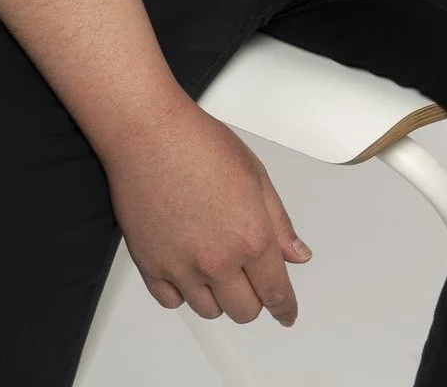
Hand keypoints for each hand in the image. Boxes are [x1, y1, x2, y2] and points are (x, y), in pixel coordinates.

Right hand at [102, 94, 312, 326]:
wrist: (149, 134)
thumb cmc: (198, 143)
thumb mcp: (255, 175)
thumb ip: (279, 222)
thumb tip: (297, 253)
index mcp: (251, 237)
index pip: (276, 292)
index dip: (285, 308)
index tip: (286, 313)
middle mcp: (217, 260)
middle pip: (244, 311)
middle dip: (254, 299)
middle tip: (250, 278)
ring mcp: (182, 268)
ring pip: (209, 311)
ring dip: (219, 296)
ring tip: (216, 266)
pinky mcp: (150, 267)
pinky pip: (172, 302)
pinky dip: (183, 292)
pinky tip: (188, 270)